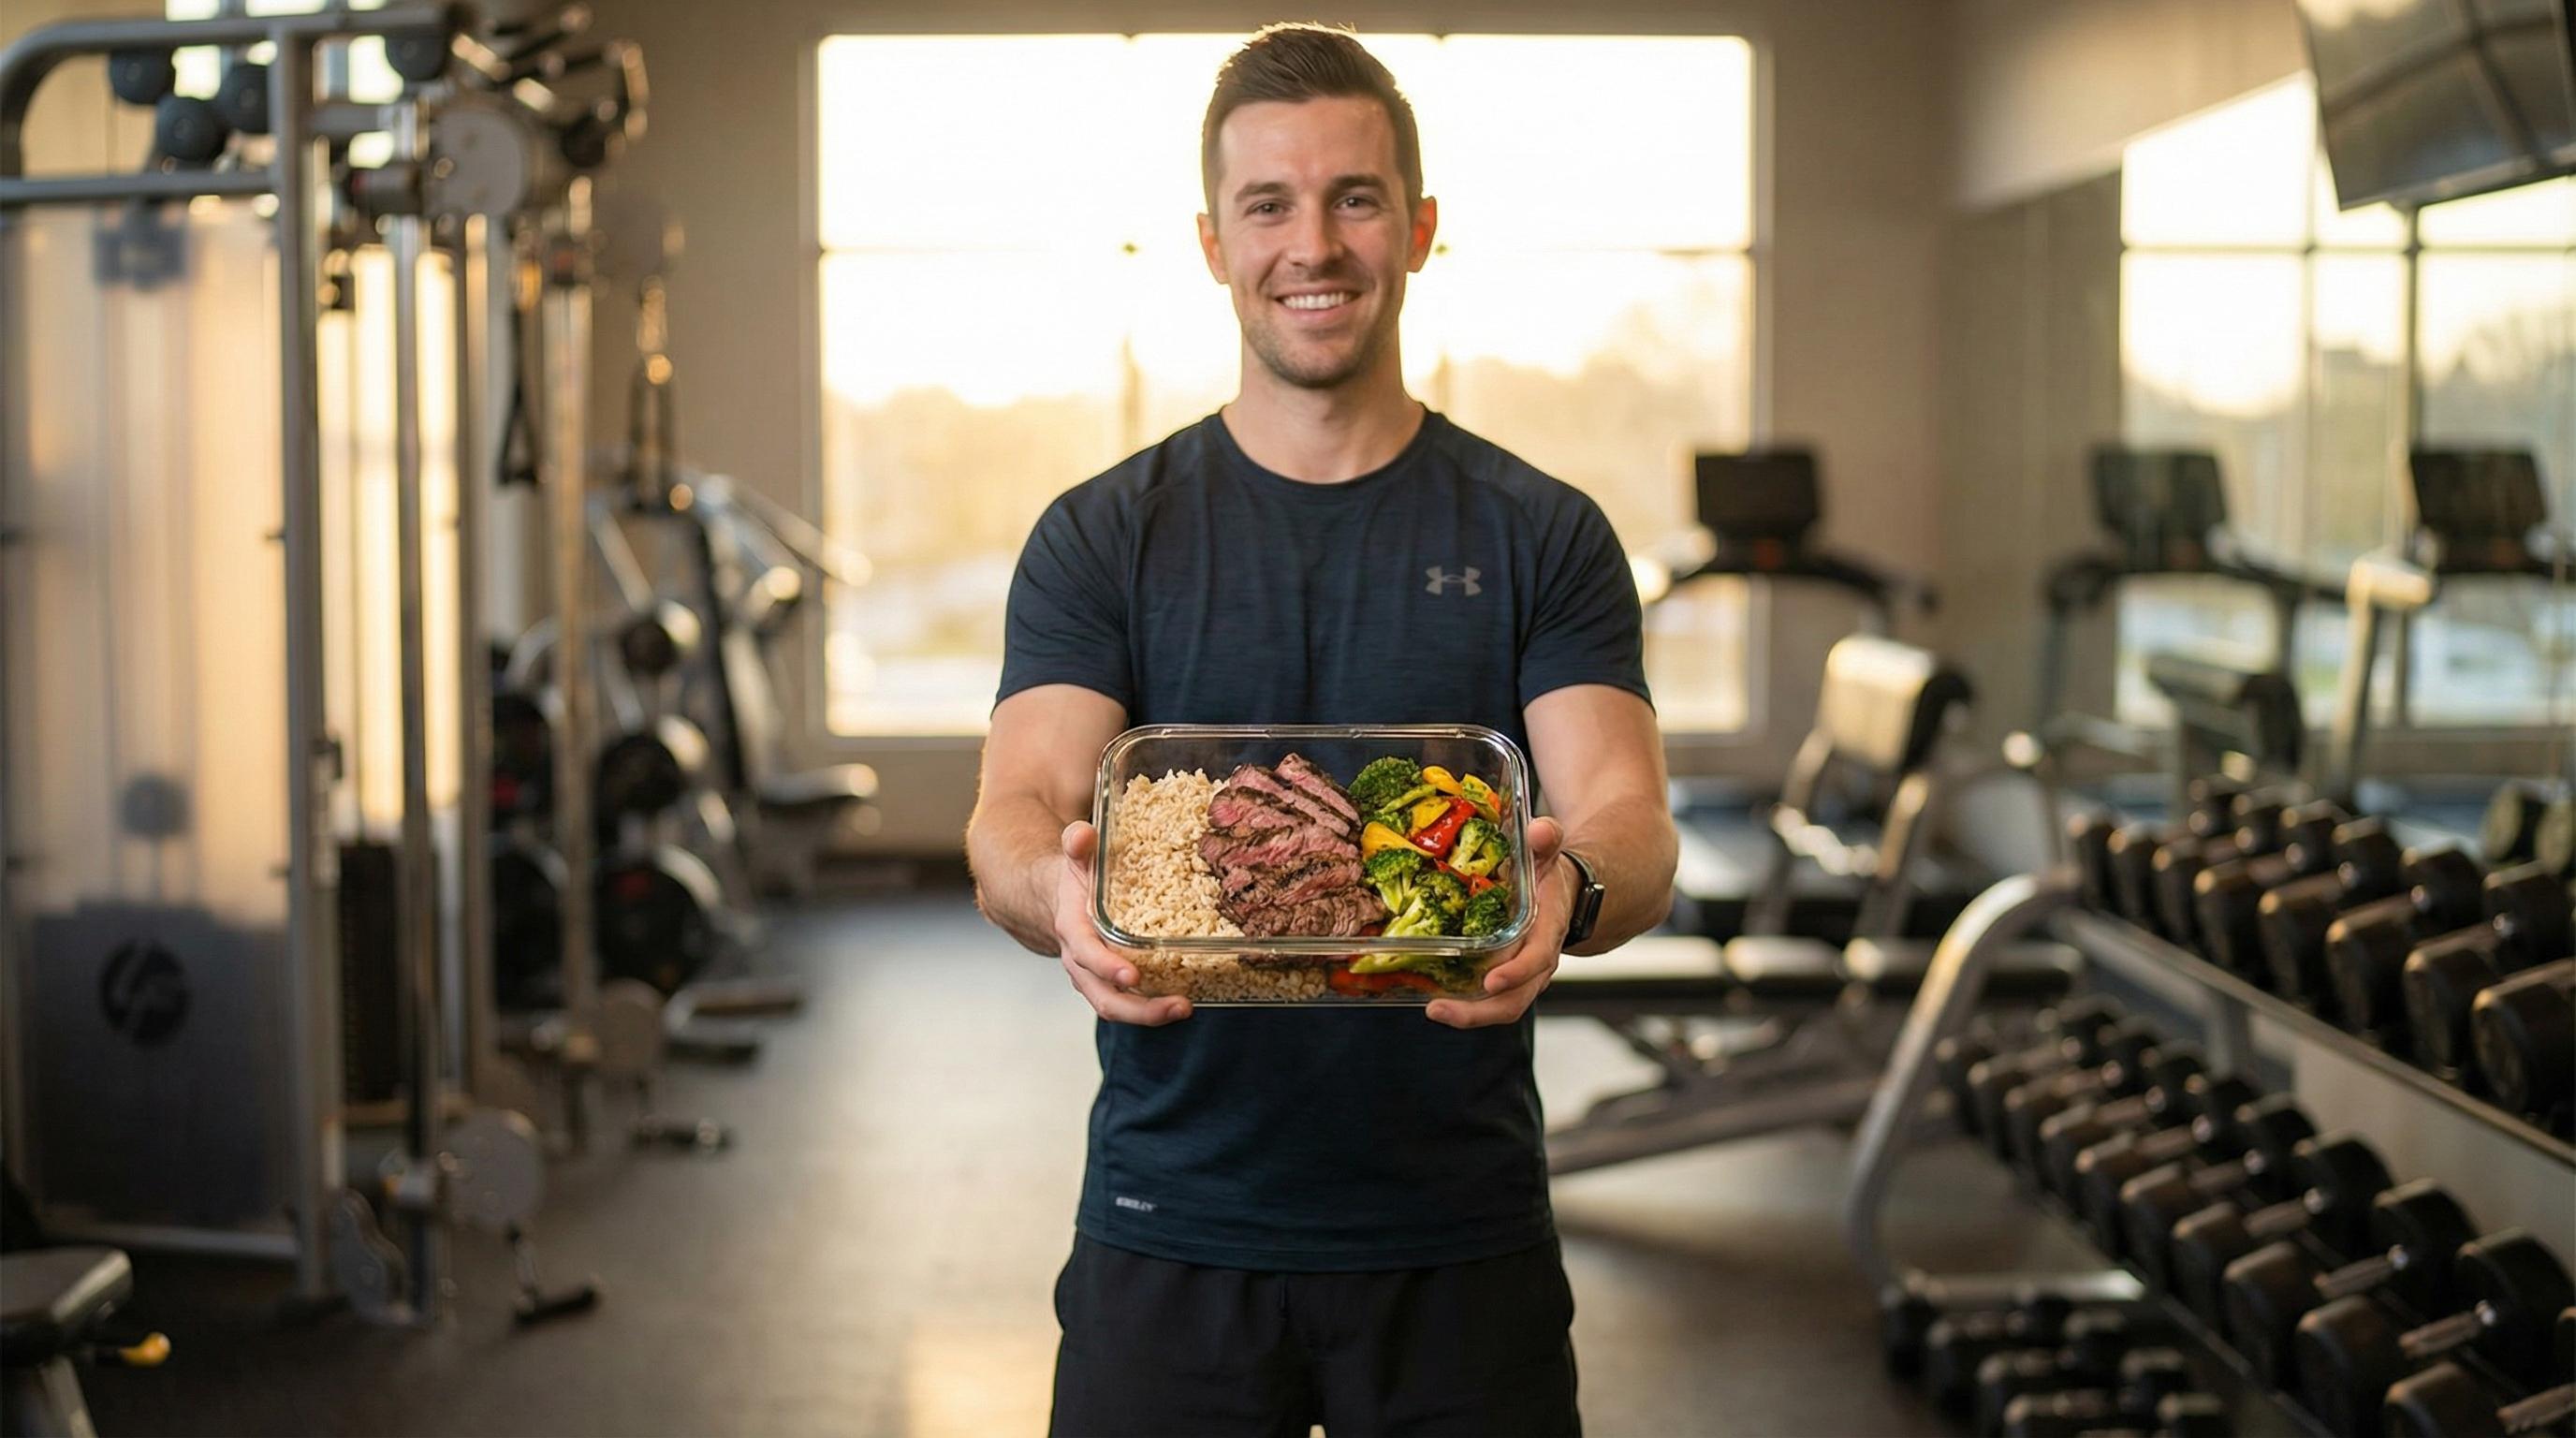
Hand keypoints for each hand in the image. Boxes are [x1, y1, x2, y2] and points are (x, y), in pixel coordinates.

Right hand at [1052, 822, 1192, 1025]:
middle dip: (1140, 1009)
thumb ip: (1078, 843)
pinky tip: (1188, 997)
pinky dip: (1156, 1005)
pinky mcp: (1112, 984)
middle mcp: (1081, 961)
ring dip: (1152, 1014)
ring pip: (1118, 1007)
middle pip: (1105, 998)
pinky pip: (1131, 1003)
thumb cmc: (1075, 878)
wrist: (1059, 900)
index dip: (1107, 966)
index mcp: (1072, 929)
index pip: (1086, 954)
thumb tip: (1083, 834)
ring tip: (1186, 1007)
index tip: (1133, 975)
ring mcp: (1096, 978)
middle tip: (1179, 1005)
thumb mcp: (1076, 855)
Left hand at [1425, 817, 1565, 1029]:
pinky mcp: (1505, 979)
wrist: (1565, 894)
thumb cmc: (1550, 874)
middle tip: (1440, 1010)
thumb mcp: (1549, 852)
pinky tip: (1433, 1000)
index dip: (1516, 972)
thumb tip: (1539, 830)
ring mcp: (1521, 975)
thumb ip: (1546, 840)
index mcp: (1548, 931)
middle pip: (1514, 999)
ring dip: (1467, 1015)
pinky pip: (1488, 1001)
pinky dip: (1464, 1005)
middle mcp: (1537, 961)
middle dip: (1479, 1011)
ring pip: (1501, 1007)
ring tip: (1433, 1011)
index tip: (1491, 981)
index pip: (1536, 959)